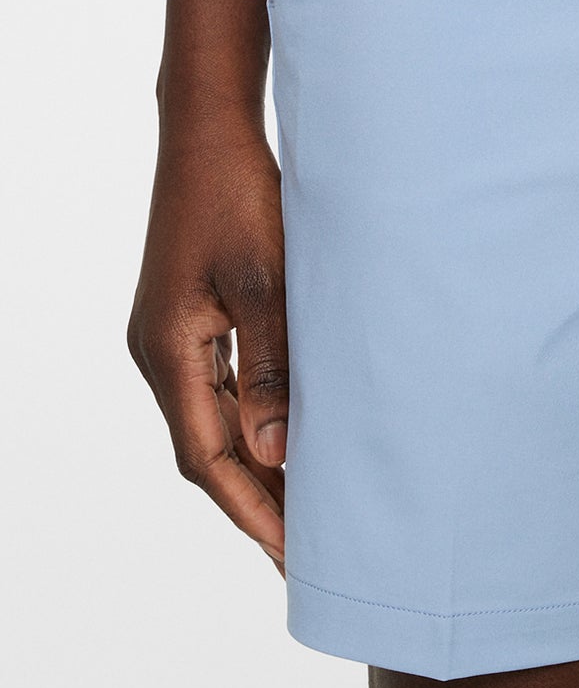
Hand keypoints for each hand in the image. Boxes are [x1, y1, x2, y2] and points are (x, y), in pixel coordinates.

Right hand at [128, 0, 287, 568]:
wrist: (211, 132)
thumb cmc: (241, 196)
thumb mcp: (267, 282)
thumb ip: (273, 368)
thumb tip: (276, 452)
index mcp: (169, 351)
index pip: (207, 457)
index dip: (251, 510)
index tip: (292, 556)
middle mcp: (159, 352)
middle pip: (207, 449)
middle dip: (256, 501)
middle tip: (309, 551)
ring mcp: (171, 336)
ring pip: (214, 421)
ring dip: (257, 464)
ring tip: (310, 509)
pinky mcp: (189, 318)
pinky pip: (220, 389)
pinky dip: (255, 421)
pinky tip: (292, 438)